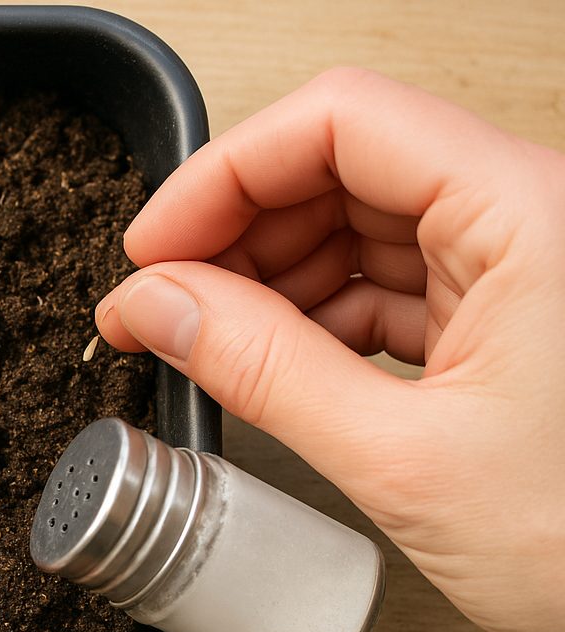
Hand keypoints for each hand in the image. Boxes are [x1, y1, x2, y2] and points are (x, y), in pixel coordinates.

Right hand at [94, 68, 564, 631]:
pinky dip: (313, 323)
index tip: (153, 247)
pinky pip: (385, 289)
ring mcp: (518, 270)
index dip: (225, 175)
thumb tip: (157, 306)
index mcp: (528, 215)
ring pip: (356, 228)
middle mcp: (529, 221)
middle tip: (158, 305)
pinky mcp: (504, 323)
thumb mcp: (401, 459)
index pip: (342, 124)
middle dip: (235, 234)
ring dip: (266, 282)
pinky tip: (266, 366)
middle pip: (343, 169)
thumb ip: (263, 369)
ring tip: (203, 346)